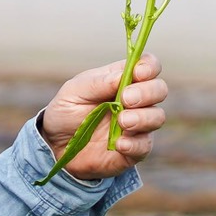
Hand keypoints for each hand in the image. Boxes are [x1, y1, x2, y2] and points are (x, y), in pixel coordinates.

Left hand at [39, 54, 166, 179]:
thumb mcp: (74, 91)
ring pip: (158, 117)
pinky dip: (134, 144)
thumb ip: (98, 82)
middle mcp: (135, 101)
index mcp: (122, 79)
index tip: (138, 74)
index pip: (149, 66)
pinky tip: (119, 144)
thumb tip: (123, 76)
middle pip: (160, 89)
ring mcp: (137, 125)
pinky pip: (145, 146)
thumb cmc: (65, 111)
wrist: (55, 146)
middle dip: (147, 92)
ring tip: (122, 121)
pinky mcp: (133, 149)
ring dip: (142, 118)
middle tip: (126, 99)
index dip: (149, 67)